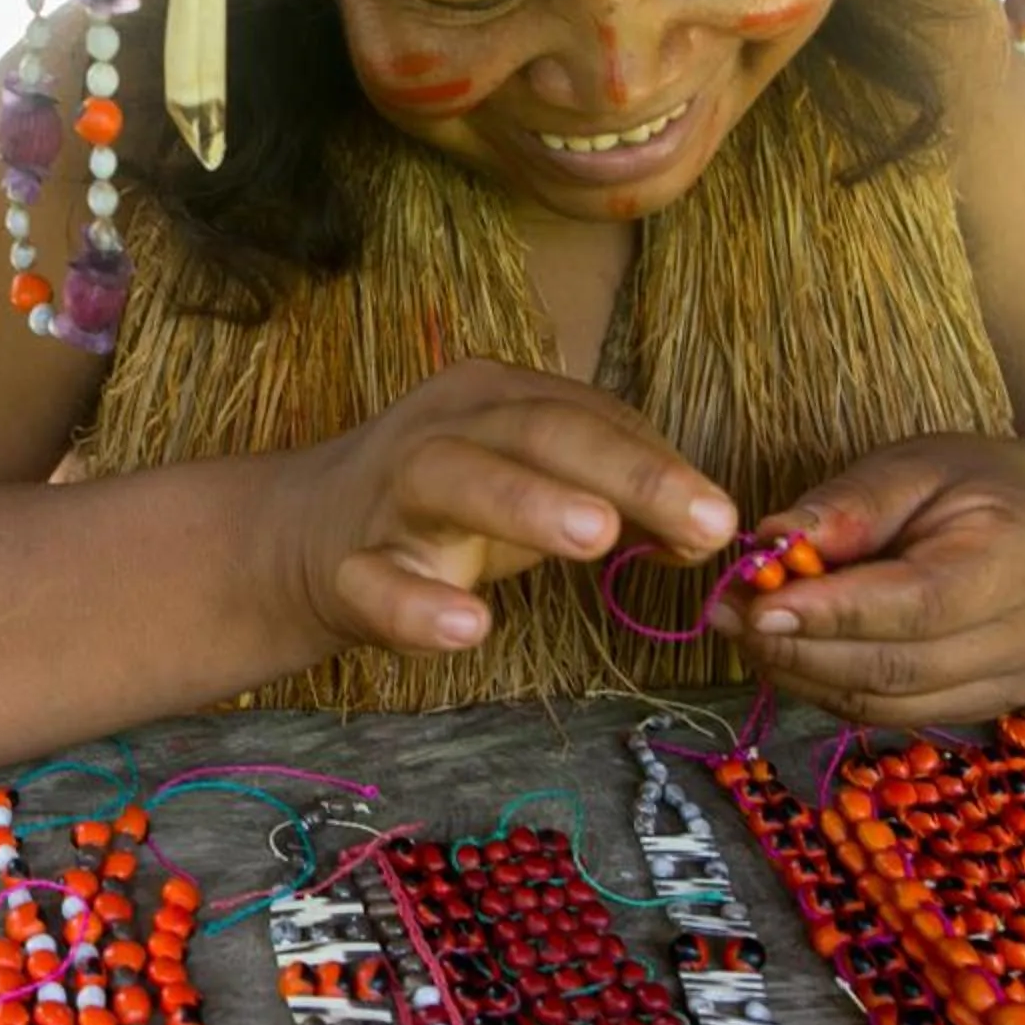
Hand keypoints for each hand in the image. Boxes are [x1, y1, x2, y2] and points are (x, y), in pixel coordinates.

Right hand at [283, 359, 740, 659]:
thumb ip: (612, 487)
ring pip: (454, 479)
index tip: (719, 519)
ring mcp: (389, 493)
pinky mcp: (347, 568)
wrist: (305, 537)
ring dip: (527, 503)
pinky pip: (379, 584)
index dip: (657, 463)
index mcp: (492, 397)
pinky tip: (470, 627)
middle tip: (703, 518)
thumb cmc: (447, 502)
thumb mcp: (531, 474)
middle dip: (625, 471)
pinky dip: (420, 607)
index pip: (586, 416)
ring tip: (597, 536)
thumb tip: (707, 523)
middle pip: (537, 431)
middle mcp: (442, 429)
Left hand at [712, 435, 1024, 727]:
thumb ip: (850, 505)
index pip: (920, 603)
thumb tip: (774, 540)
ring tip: (744, 629)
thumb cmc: (975, 489)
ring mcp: (1011, 684)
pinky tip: (788, 652)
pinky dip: (827, 689)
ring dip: (802, 673)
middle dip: (800, 646)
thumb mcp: (917, 466)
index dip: (834, 613)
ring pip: (886, 703)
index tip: (758, 603)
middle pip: (898, 667)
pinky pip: (889, 714)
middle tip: (727, 614)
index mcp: (1022, 559)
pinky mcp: (983, 709)